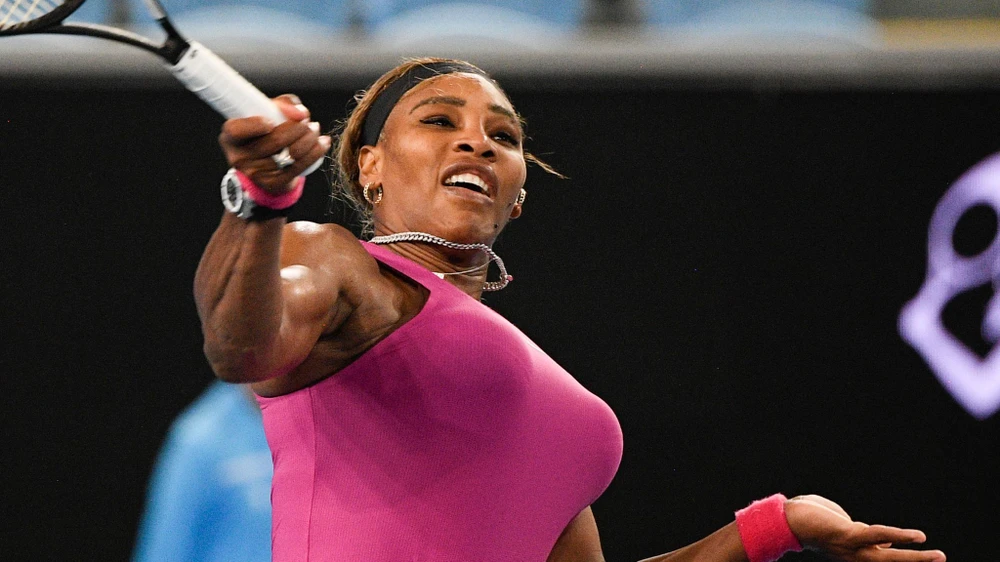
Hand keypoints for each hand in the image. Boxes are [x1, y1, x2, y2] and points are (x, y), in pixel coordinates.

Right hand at [218, 93, 330, 192]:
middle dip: (298, 128)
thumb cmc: (267, 131)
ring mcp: (256, 174)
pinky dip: (315, 152)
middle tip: (308, 122)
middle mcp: (240, 157)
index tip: (271, 121)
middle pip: (274, 141)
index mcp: (231, 137)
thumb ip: (282, 104)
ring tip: (315, 130)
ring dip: (310, 139)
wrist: (269, 164)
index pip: (236, 130)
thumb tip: (300, 113)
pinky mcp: (273, 184)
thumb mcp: (267, 112)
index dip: (254, 125)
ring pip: (290, 154)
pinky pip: (299, 167)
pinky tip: (322, 143)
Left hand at [785, 495, 944, 561]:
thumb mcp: (842, 529)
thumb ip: (863, 536)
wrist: (786, 518)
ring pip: (890, 557)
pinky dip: (900, 537)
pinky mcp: (848, 535)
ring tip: (939, 556)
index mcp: (854, 553)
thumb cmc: (812, 519)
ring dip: (917, 558)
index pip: (882, 557)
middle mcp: (855, 555)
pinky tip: (918, 537)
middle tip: (942, 560)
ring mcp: (852, 548)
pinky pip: (879, 536)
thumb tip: (885, 542)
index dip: (900, 555)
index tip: (925, 555)